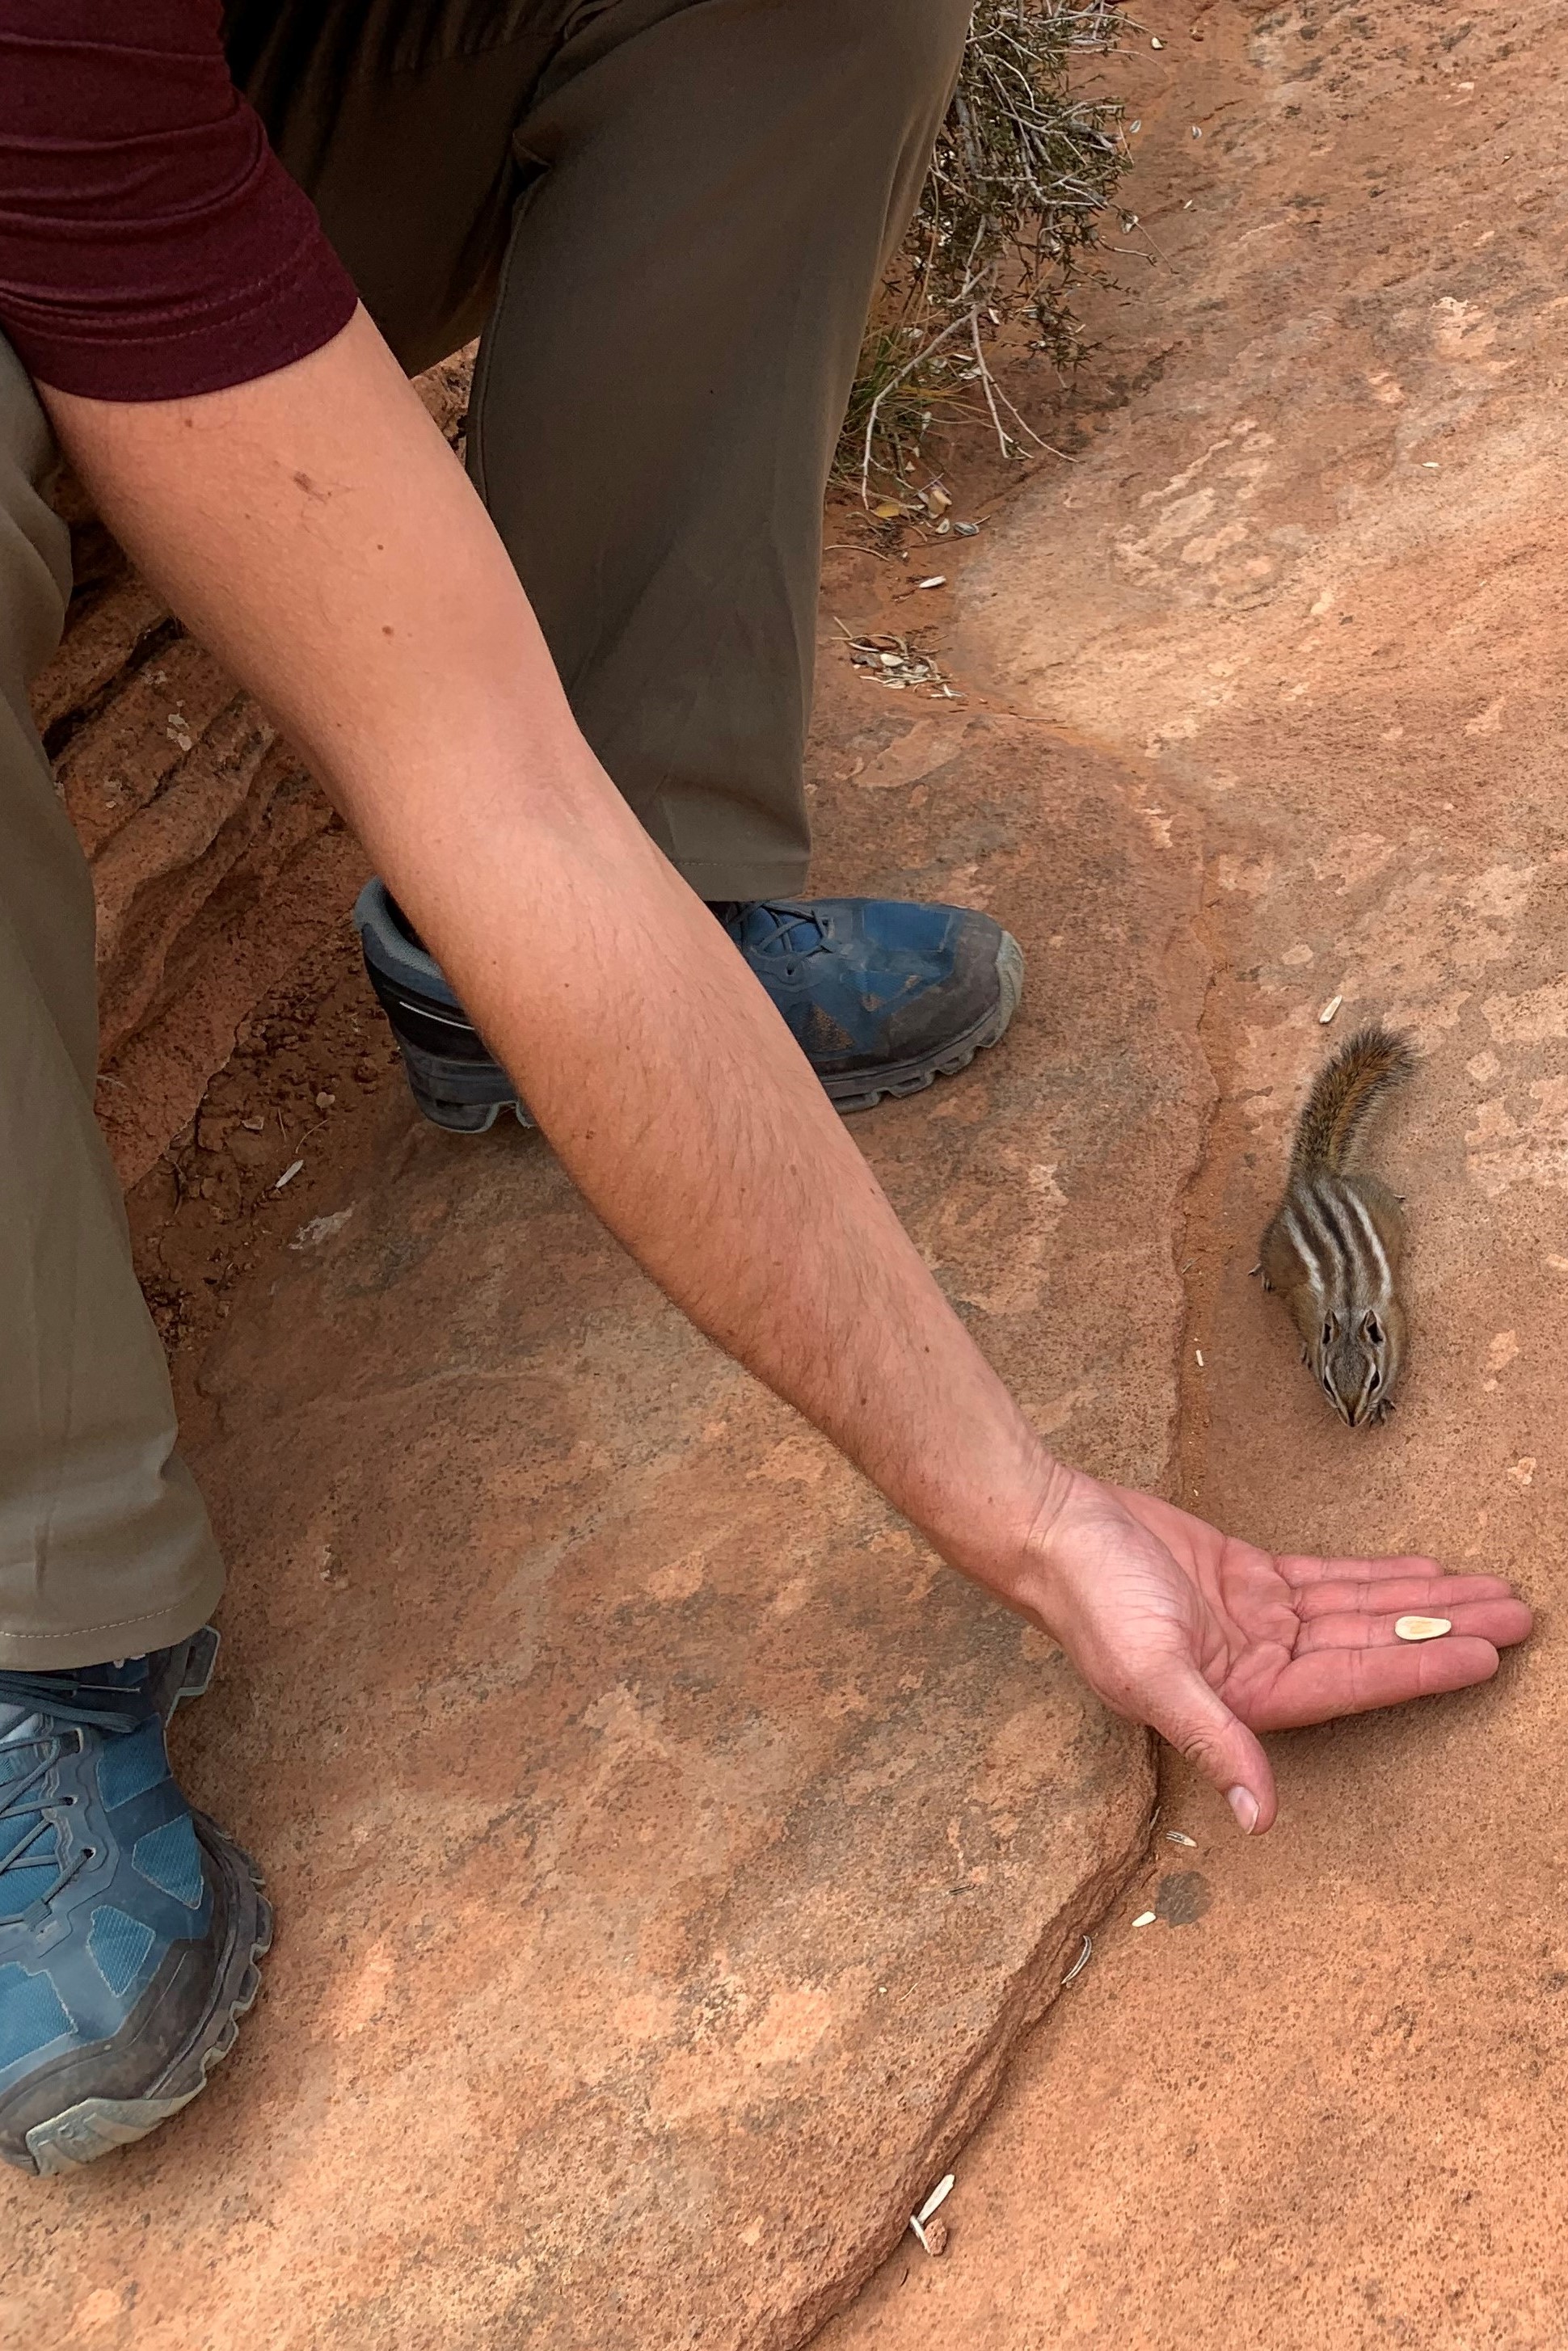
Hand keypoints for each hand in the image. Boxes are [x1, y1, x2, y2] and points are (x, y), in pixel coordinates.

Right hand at [1025, 1471, 1533, 1833]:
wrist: (1050, 1528)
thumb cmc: (1090, 1600)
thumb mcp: (1150, 1673)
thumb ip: (1213, 1740)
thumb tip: (1261, 1819)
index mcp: (1243, 1697)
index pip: (1353, 1683)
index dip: (1419, 1666)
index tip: (1484, 1655)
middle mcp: (1259, 1666)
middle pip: (1371, 1647)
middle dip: (1444, 1631)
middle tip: (1520, 1617)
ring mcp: (1256, 1622)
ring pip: (1359, 1613)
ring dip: (1423, 1601)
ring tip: (1491, 1591)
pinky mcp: (1245, 1579)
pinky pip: (1327, 1582)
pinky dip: (1376, 1577)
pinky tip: (1423, 1572)